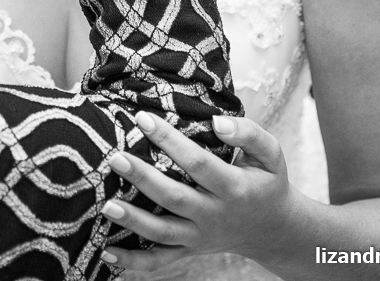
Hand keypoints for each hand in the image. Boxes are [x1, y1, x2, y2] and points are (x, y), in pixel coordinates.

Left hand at [101, 112, 299, 272]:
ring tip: (106, 205)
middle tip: (116, 158)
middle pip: (174, 197)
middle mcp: (214, 215)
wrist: (273, 229)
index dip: (169, 140)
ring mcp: (199, 236)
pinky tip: (106, 252)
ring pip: (162, 232)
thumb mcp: (270, 156)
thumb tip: (217, 123)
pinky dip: (133, 261)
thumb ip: (249, 134)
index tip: (143, 118)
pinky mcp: (189, 250)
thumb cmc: (266, 183)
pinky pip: (159, 260)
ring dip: (133, 221)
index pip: (197, 162)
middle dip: (143, 178)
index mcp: (233, 188)